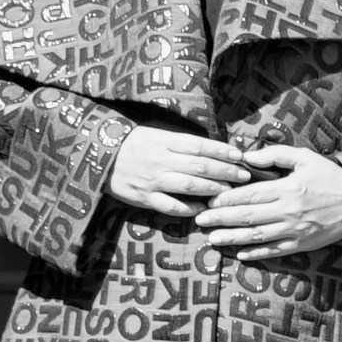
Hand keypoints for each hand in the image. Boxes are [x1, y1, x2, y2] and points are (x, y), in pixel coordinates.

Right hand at [107, 127, 255, 218]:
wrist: (96, 156)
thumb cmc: (129, 142)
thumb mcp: (153, 131)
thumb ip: (177, 139)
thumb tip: (208, 145)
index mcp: (163, 140)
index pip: (199, 145)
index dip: (221, 151)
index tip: (239, 156)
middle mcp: (160, 160)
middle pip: (200, 166)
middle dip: (225, 171)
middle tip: (244, 176)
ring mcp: (152, 180)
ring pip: (189, 186)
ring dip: (213, 189)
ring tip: (229, 192)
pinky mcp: (143, 198)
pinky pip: (170, 206)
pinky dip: (188, 209)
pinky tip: (202, 210)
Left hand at [193, 144, 341, 260]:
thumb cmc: (330, 176)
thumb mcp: (305, 157)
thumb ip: (275, 155)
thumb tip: (247, 157)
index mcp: (287, 189)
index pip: (249, 195)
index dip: (226, 199)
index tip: (209, 200)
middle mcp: (288, 211)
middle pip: (247, 217)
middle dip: (220, 220)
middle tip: (200, 221)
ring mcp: (294, 231)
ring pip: (256, 237)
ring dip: (232, 238)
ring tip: (212, 240)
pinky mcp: (302, 244)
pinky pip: (274, 251)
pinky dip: (256, 254)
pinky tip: (239, 253)